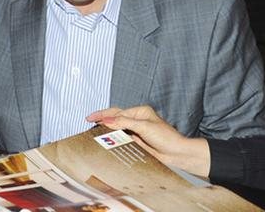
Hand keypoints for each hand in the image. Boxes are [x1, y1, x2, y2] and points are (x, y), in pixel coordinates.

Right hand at [86, 105, 210, 176]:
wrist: (176, 154)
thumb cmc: (166, 137)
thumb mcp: (144, 127)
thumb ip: (125, 122)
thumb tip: (108, 119)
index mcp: (140, 112)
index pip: (118, 112)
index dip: (104, 115)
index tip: (91, 118)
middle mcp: (137, 120)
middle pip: (115, 118)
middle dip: (102, 120)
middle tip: (88, 122)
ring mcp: (136, 132)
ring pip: (116, 130)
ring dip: (106, 131)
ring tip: (92, 133)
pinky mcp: (136, 142)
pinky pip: (121, 140)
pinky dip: (112, 141)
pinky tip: (104, 143)